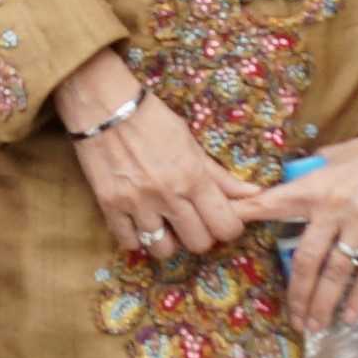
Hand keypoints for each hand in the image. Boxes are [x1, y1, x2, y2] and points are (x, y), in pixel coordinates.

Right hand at [49, 50, 241, 272]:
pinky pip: (129, 242)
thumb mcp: (191, 143)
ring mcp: (137, 203)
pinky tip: (138, 223)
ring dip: (167, 241)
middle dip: (199, 235)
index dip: (227, 227)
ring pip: (163, 250)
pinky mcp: (110, 206)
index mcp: (193, 177)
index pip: (226, 226)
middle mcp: (168, 195)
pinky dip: (136, 238)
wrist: (103, 106)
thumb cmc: (151, 119)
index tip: (220, 219)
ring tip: (163, 225)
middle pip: (198, 243)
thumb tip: (253, 194)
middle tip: (192, 221)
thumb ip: (220, 175)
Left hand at [240, 103, 357, 341]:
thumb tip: (286, 190)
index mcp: (313, 186)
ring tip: (315, 326)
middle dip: (298, 293)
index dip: (245, 217)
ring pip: (336, 270)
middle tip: (292, 319)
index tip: (221, 232)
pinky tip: (349, 316)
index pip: (271, 204)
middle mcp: (333, 206)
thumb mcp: (331, 157)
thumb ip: (308, 178)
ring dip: (324, 303)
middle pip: (307, 258)